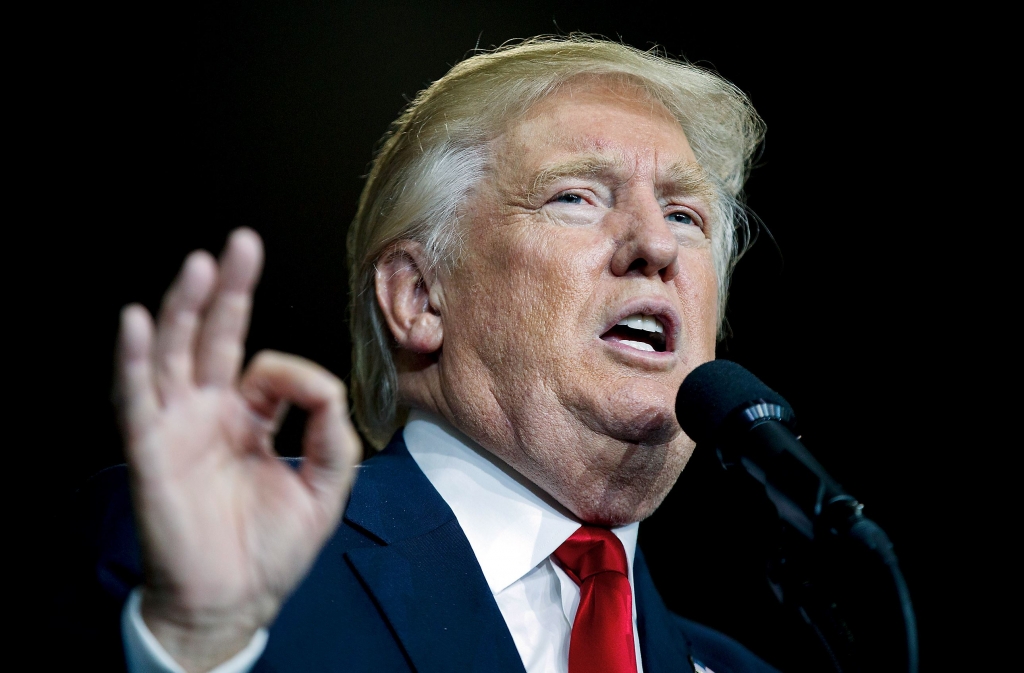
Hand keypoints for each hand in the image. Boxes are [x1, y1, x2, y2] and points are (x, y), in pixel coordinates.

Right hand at [115, 229, 359, 671]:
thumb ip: (333, 432)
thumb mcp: (326, 485)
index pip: (267, 368)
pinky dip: (134, 361)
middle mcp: (209, 413)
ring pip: (174, 354)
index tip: (310, 397)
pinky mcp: (152, 452)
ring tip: (199, 264)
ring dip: (183, 308)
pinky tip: (138, 322)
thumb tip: (321, 386)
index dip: (293, 373)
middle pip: (213, 337)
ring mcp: (177, 427)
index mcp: (248, 418)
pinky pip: (137, 400)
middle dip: (228, 289)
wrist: (234, 601)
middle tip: (241, 244)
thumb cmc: (272, 548)